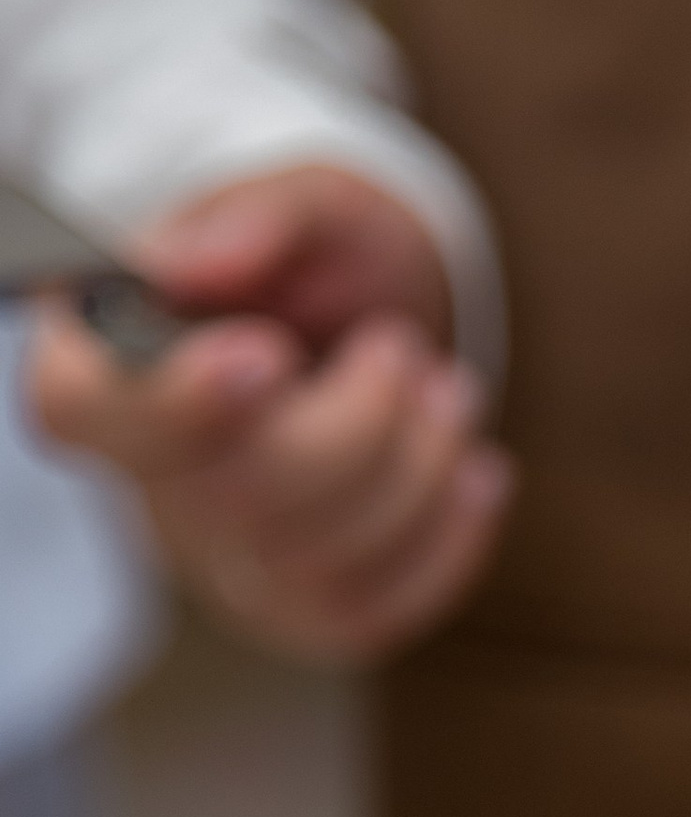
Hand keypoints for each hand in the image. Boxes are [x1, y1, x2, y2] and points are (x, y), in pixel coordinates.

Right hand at [24, 164, 512, 663]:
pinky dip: (451, 538)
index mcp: (106, 367)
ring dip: (418, 470)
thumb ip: (257, 216)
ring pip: (314, 565)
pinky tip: (477, 470)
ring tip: (449, 389)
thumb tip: (198, 265)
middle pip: (235, 500)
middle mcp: (152, 485)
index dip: (178, 401)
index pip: (89, 415)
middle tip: (401, 347)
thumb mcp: (301, 201)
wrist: (368, 326)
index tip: (267, 353)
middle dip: (358, 422)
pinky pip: (378, 614)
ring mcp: (228, 566)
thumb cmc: (313, 265)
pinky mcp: (309, 616)